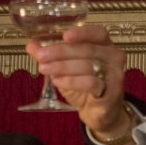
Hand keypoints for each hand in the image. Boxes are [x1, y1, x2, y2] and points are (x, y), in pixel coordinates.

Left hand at [25, 24, 132, 138]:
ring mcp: (114, 74)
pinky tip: (57, 81)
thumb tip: (31, 45)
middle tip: (41, 55)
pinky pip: (90, 83)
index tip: (64, 36)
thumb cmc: (83, 84)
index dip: (82, 33)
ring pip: (87, 66)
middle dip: (61, 52)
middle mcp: (113, 56)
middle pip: (88, 50)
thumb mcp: (65, 68)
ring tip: (44, 69)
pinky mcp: (111, 91)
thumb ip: (50, 55)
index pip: (97, 33)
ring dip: (62, 66)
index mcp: (104, 45)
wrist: (97, 111)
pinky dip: (71, 81)